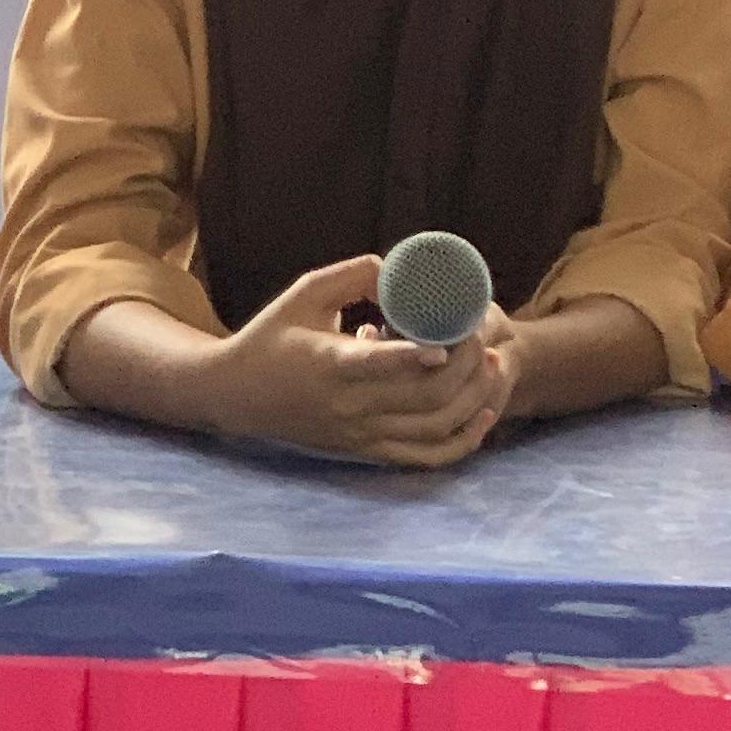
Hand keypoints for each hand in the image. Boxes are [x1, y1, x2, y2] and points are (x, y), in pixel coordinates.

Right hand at [200, 256, 515, 470]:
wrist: (236, 396)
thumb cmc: (273, 335)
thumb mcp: (306, 292)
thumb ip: (355, 275)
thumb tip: (404, 273)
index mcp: (330, 364)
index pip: (379, 366)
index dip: (417, 356)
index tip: (451, 340)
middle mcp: (349, 407)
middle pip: (424, 397)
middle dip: (466, 364)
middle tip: (481, 333)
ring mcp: (360, 436)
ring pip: (434, 429)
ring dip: (475, 399)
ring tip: (494, 363)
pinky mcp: (366, 453)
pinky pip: (427, 457)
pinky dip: (464, 441)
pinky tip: (486, 414)